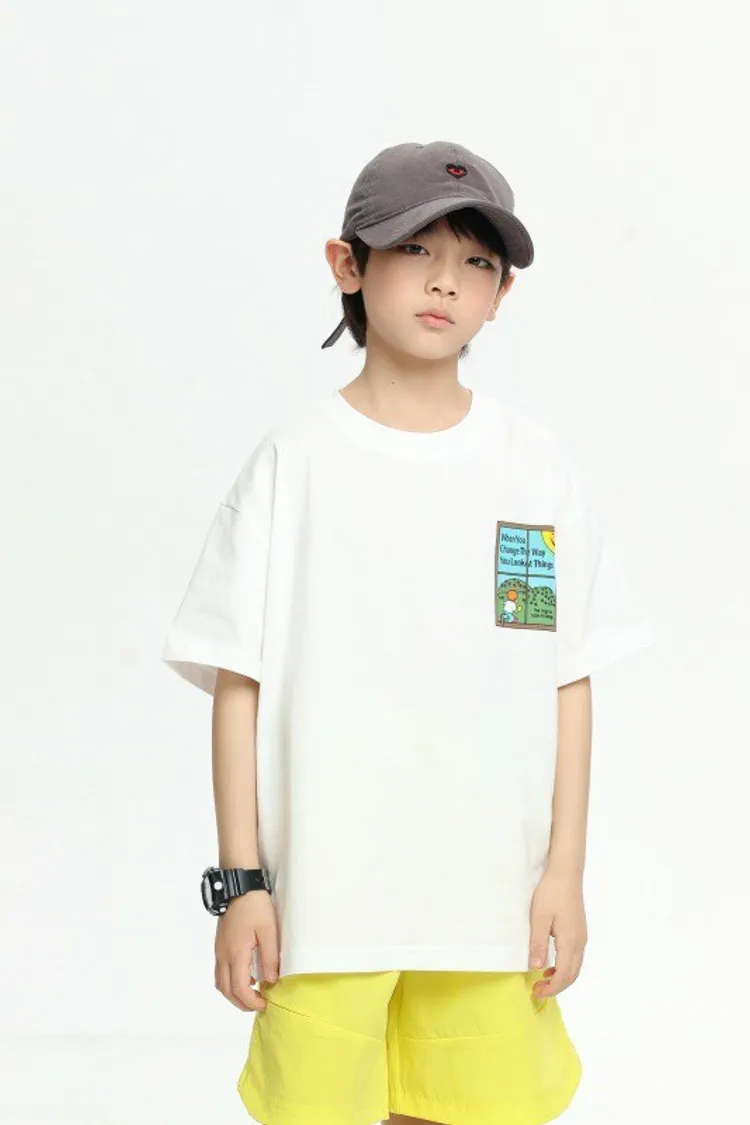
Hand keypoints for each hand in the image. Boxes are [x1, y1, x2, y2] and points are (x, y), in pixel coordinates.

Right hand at [214, 889, 279, 1011]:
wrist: (239, 887)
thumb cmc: (255, 906)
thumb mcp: (269, 930)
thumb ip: (270, 957)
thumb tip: (271, 981)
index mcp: (236, 953)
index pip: (240, 988)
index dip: (251, 1001)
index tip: (265, 1003)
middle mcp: (223, 955)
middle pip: (226, 990)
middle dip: (242, 1003)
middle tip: (259, 1004)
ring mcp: (219, 951)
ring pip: (221, 983)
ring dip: (234, 994)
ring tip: (253, 993)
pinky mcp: (220, 946)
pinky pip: (220, 972)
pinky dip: (231, 982)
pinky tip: (246, 976)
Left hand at [528, 867, 586, 999]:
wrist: (566, 873)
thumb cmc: (550, 892)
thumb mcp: (538, 917)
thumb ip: (538, 943)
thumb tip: (536, 967)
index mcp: (570, 941)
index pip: (564, 974)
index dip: (551, 988)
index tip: (536, 992)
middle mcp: (580, 942)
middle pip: (572, 975)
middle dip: (556, 987)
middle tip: (538, 991)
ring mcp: (582, 937)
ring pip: (576, 967)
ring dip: (561, 978)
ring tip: (543, 980)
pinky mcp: (580, 931)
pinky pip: (575, 957)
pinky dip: (565, 967)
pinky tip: (552, 964)